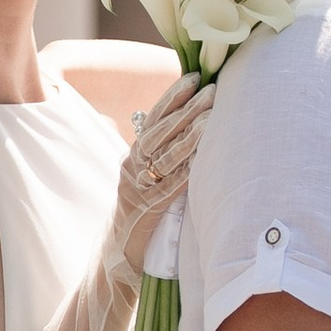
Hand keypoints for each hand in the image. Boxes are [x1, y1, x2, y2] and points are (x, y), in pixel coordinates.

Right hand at [107, 71, 212, 277]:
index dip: (173, 96)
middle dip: (187, 109)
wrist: (118, 254)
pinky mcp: (147, 210)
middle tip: (211, 91)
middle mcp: (132, 166)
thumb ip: (162, 155)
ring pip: (165, 156)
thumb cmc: (140, 213)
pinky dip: (185, 172)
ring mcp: (138, 188)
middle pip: (161, 131)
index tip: (194, 77)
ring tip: (212, 118)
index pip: (154, 118)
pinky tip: (202, 159)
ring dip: (190, 136)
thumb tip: (188, 126)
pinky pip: (169, 188)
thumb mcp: (146, 178)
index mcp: (134, 155)